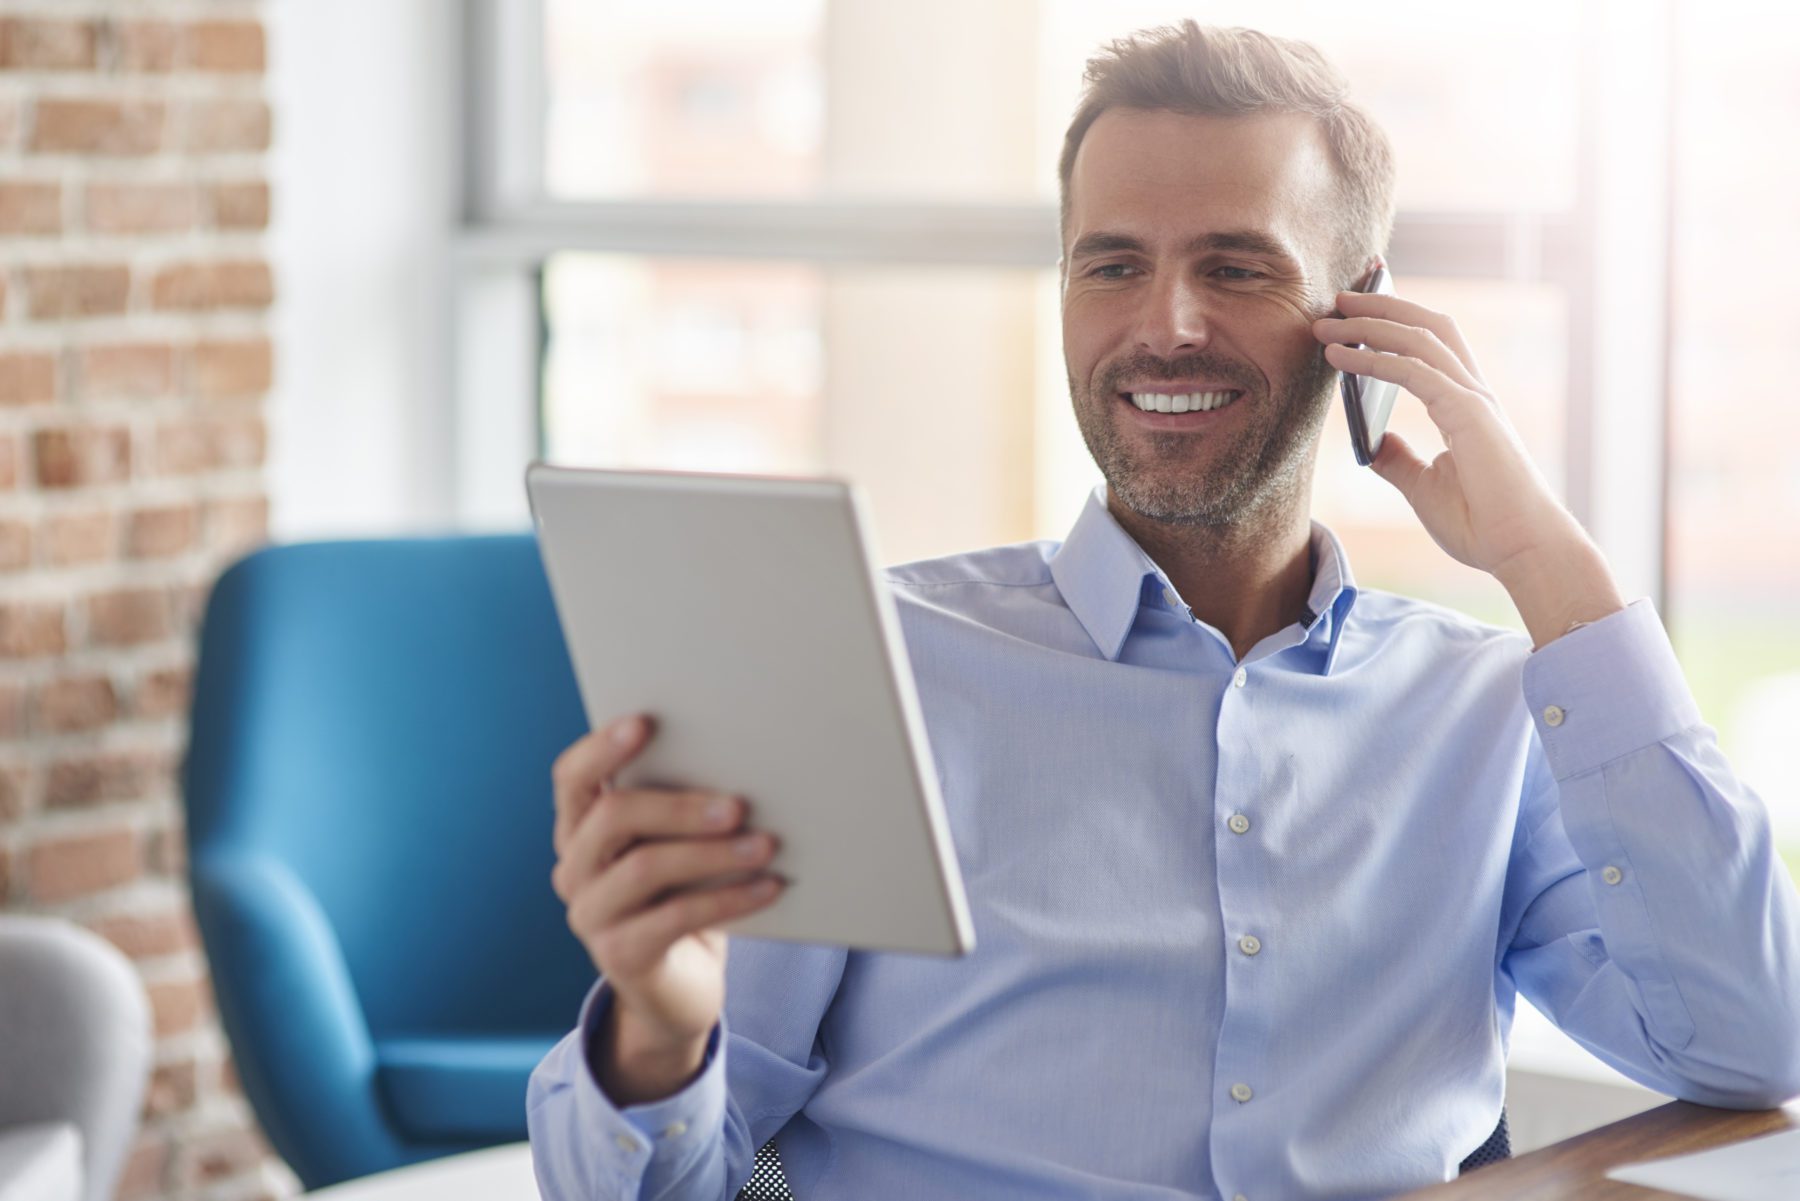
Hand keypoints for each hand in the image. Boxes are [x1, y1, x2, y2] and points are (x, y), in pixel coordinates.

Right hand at [550, 714, 783, 1102]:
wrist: (678, 987)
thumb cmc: (684, 896)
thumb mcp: (676, 847)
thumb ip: (681, 810)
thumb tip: (739, 761)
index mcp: (580, 829)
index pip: (572, 778)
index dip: (603, 747)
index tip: (646, 722)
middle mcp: (574, 869)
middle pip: (612, 816)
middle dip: (679, 805)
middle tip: (738, 804)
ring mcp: (591, 916)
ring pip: (645, 867)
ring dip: (712, 853)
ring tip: (765, 845)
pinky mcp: (619, 956)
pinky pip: (675, 918)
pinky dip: (729, 899)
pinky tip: (769, 886)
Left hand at [1312, 287, 1623, 645]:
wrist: (1522, 550)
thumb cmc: (1484, 525)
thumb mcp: (1425, 488)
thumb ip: (1400, 460)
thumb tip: (1371, 443)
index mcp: (1468, 405)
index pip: (1433, 344)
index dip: (1400, 317)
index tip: (1362, 303)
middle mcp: (1473, 392)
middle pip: (1428, 325)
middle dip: (1383, 304)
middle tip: (1339, 297)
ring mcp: (1473, 400)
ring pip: (1419, 339)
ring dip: (1370, 324)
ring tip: (1328, 320)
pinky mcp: (1468, 415)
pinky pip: (1414, 372)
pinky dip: (1374, 359)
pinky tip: (1341, 357)